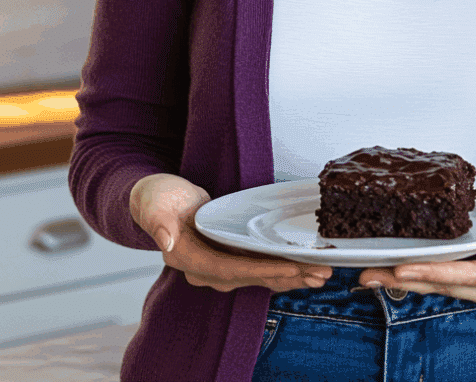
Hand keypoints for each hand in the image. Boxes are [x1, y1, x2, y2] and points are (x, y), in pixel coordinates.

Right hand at [129, 173, 332, 292]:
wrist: (158, 198)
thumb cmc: (156, 198)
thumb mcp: (154, 203)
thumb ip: (159, 221)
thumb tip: (165, 242)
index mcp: (188, 258)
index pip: (229, 269)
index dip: (261, 270)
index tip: (290, 268)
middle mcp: (205, 269)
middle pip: (251, 277)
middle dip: (287, 276)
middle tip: (320, 274)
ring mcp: (218, 265)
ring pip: (259, 275)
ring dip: (290, 276)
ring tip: (321, 275)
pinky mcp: (229, 256)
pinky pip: (259, 266)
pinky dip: (282, 268)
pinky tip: (304, 269)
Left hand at [357, 204, 475, 312]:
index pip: (471, 276)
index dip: (435, 272)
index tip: (403, 267)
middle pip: (448, 286)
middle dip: (406, 280)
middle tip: (365, 273)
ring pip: (444, 286)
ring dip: (407, 280)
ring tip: (369, 273)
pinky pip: (451, 279)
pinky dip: (423, 274)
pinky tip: (399, 267)